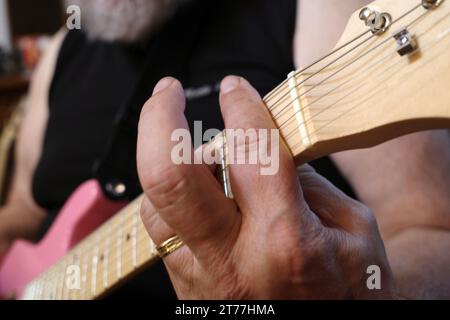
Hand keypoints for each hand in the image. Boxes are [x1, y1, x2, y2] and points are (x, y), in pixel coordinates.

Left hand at [137, 76, 395, 298]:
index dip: (240, 107)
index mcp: (287, 244)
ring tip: (201, 154)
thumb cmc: (351, 291)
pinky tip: (198, 190)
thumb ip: (308, 182)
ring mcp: (200, 276)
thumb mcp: (355, 231)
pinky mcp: (185, 285)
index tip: (235, 88)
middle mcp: (232, 260)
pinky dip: (173, 196)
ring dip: (170, 161)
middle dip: (160, 120)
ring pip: (156, 201)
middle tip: (167, 92)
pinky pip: (163, 227)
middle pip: (169, 178)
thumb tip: (265, 143)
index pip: (251, 154)